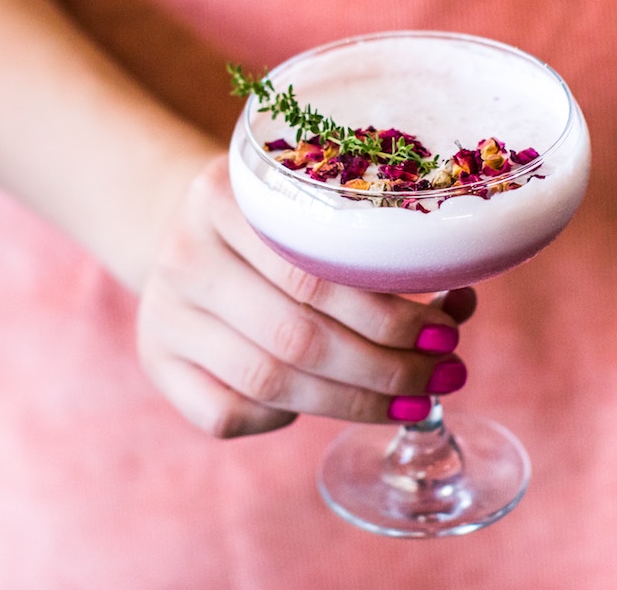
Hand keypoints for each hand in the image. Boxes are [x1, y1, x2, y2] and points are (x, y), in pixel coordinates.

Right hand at [137, 160, 474, 437]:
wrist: (187, 233)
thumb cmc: (276, 228)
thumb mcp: (313, 212)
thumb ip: (374, 252)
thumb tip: (459, 301)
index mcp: (222, 196)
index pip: (311, 273)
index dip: (387, 314)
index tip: (448, 331)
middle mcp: (183, 255)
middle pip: (295, 335)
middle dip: (385, 367)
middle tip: (445, 374)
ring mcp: (164, 314)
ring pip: (267, 382)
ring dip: (355, 402)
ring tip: (416, 400)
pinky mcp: (156, 363)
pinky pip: (227, 415)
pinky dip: (285, 420)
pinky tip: (326, 404)